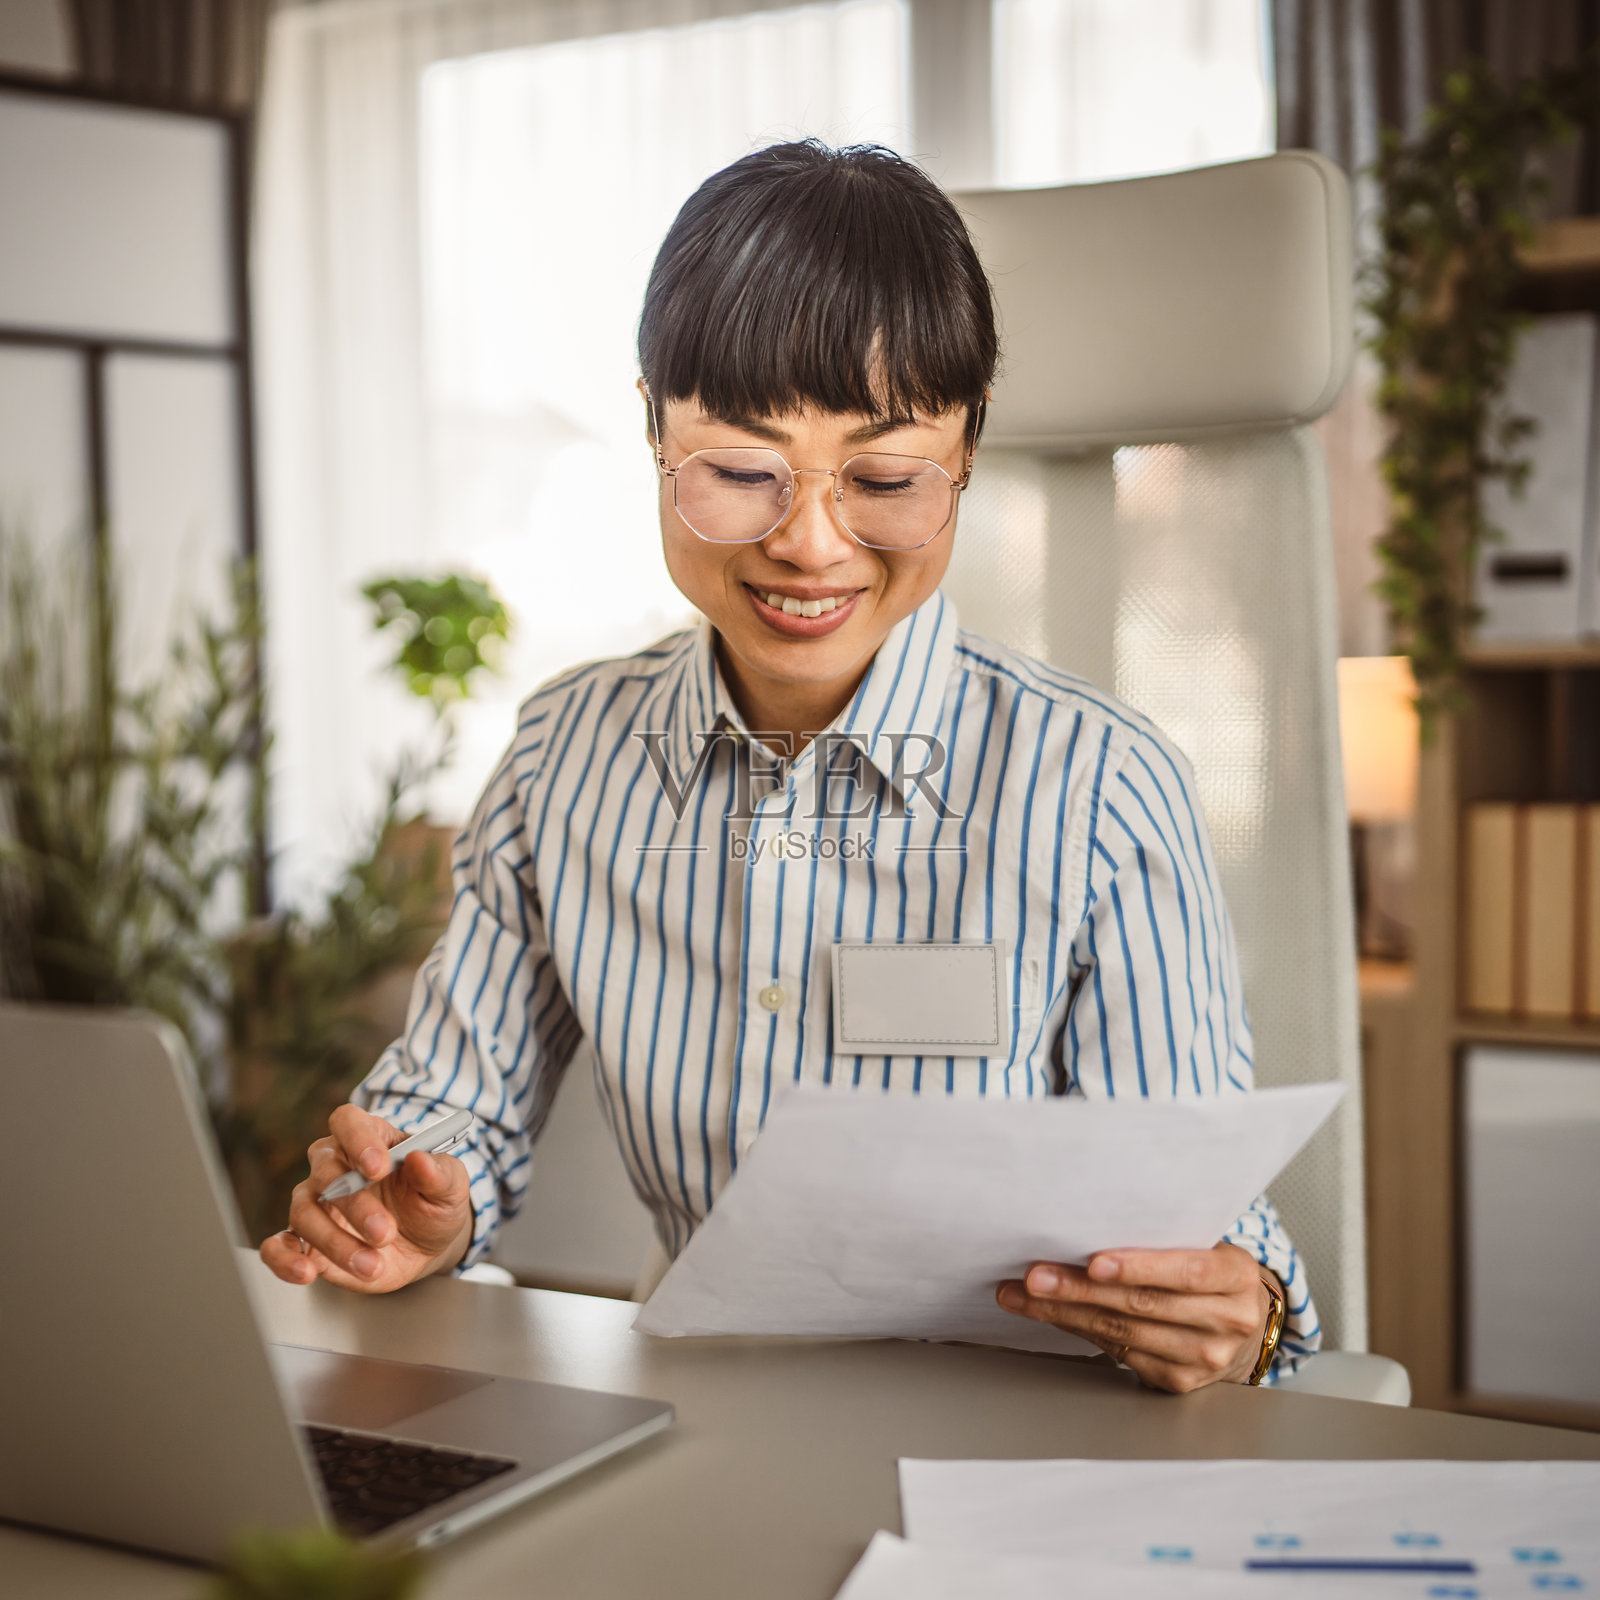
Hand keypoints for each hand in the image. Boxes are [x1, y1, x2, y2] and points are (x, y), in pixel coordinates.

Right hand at [259, 1105, 473, 1293]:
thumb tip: (421, 1159)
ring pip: (305, 1212)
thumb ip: (439, 1172)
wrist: (428, 1243)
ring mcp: (316, 1203)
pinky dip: (284, 1259)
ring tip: (372, 1266)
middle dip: (355, 1205)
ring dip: (336, 1242)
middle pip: (327, 1172)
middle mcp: (334, 1166)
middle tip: (385, 1232)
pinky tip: (305, 1273)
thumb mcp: (450, 1186)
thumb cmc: (434, 1202)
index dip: (358, 1140)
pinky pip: (279, 1245)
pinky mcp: (306, 1241)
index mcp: (370, 1138)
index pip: (348, 1121)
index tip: (378, 1167)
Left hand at [996, 1241, 1273, 1392]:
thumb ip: (1165, 1240)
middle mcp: (1227, 1321)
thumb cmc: (1210, 1273)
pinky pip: (1118, 1352)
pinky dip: (1077, 1330)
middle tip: (1035, 1276)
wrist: (1242, 1324)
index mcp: (1236, 1277)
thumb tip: (1088, 1225)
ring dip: (1064, 1313)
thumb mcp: (1205, 1247)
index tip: (1094, 1261)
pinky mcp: (1178, 1381)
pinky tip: (1050, 1315)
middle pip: (1143, 1305)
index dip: (1139, 1267)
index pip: (1188, 1271)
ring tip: (1022, 1295)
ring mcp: (1204, 1357)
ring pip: (1122, 1332)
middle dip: (1079, 1289)